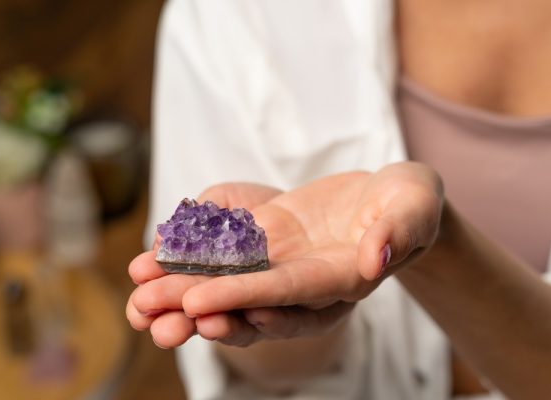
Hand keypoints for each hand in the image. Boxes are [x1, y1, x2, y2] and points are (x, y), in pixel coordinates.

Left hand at [126, 162, 443, 346]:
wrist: (390, 198)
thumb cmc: (411, 202)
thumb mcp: (415, 208)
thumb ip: (399, 233)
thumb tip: (377, 259)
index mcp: (340, 278)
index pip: (289, 294)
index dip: (245, 298)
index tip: (199, 306)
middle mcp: (304, 280)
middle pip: (246, 299)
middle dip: (196, 305)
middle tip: (146, 309)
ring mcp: (283, 261)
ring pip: (228, 278)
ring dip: (182, 285)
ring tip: (136, 289)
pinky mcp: (269, 239)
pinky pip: (228, 247)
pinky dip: (193, 251)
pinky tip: (156, 252)